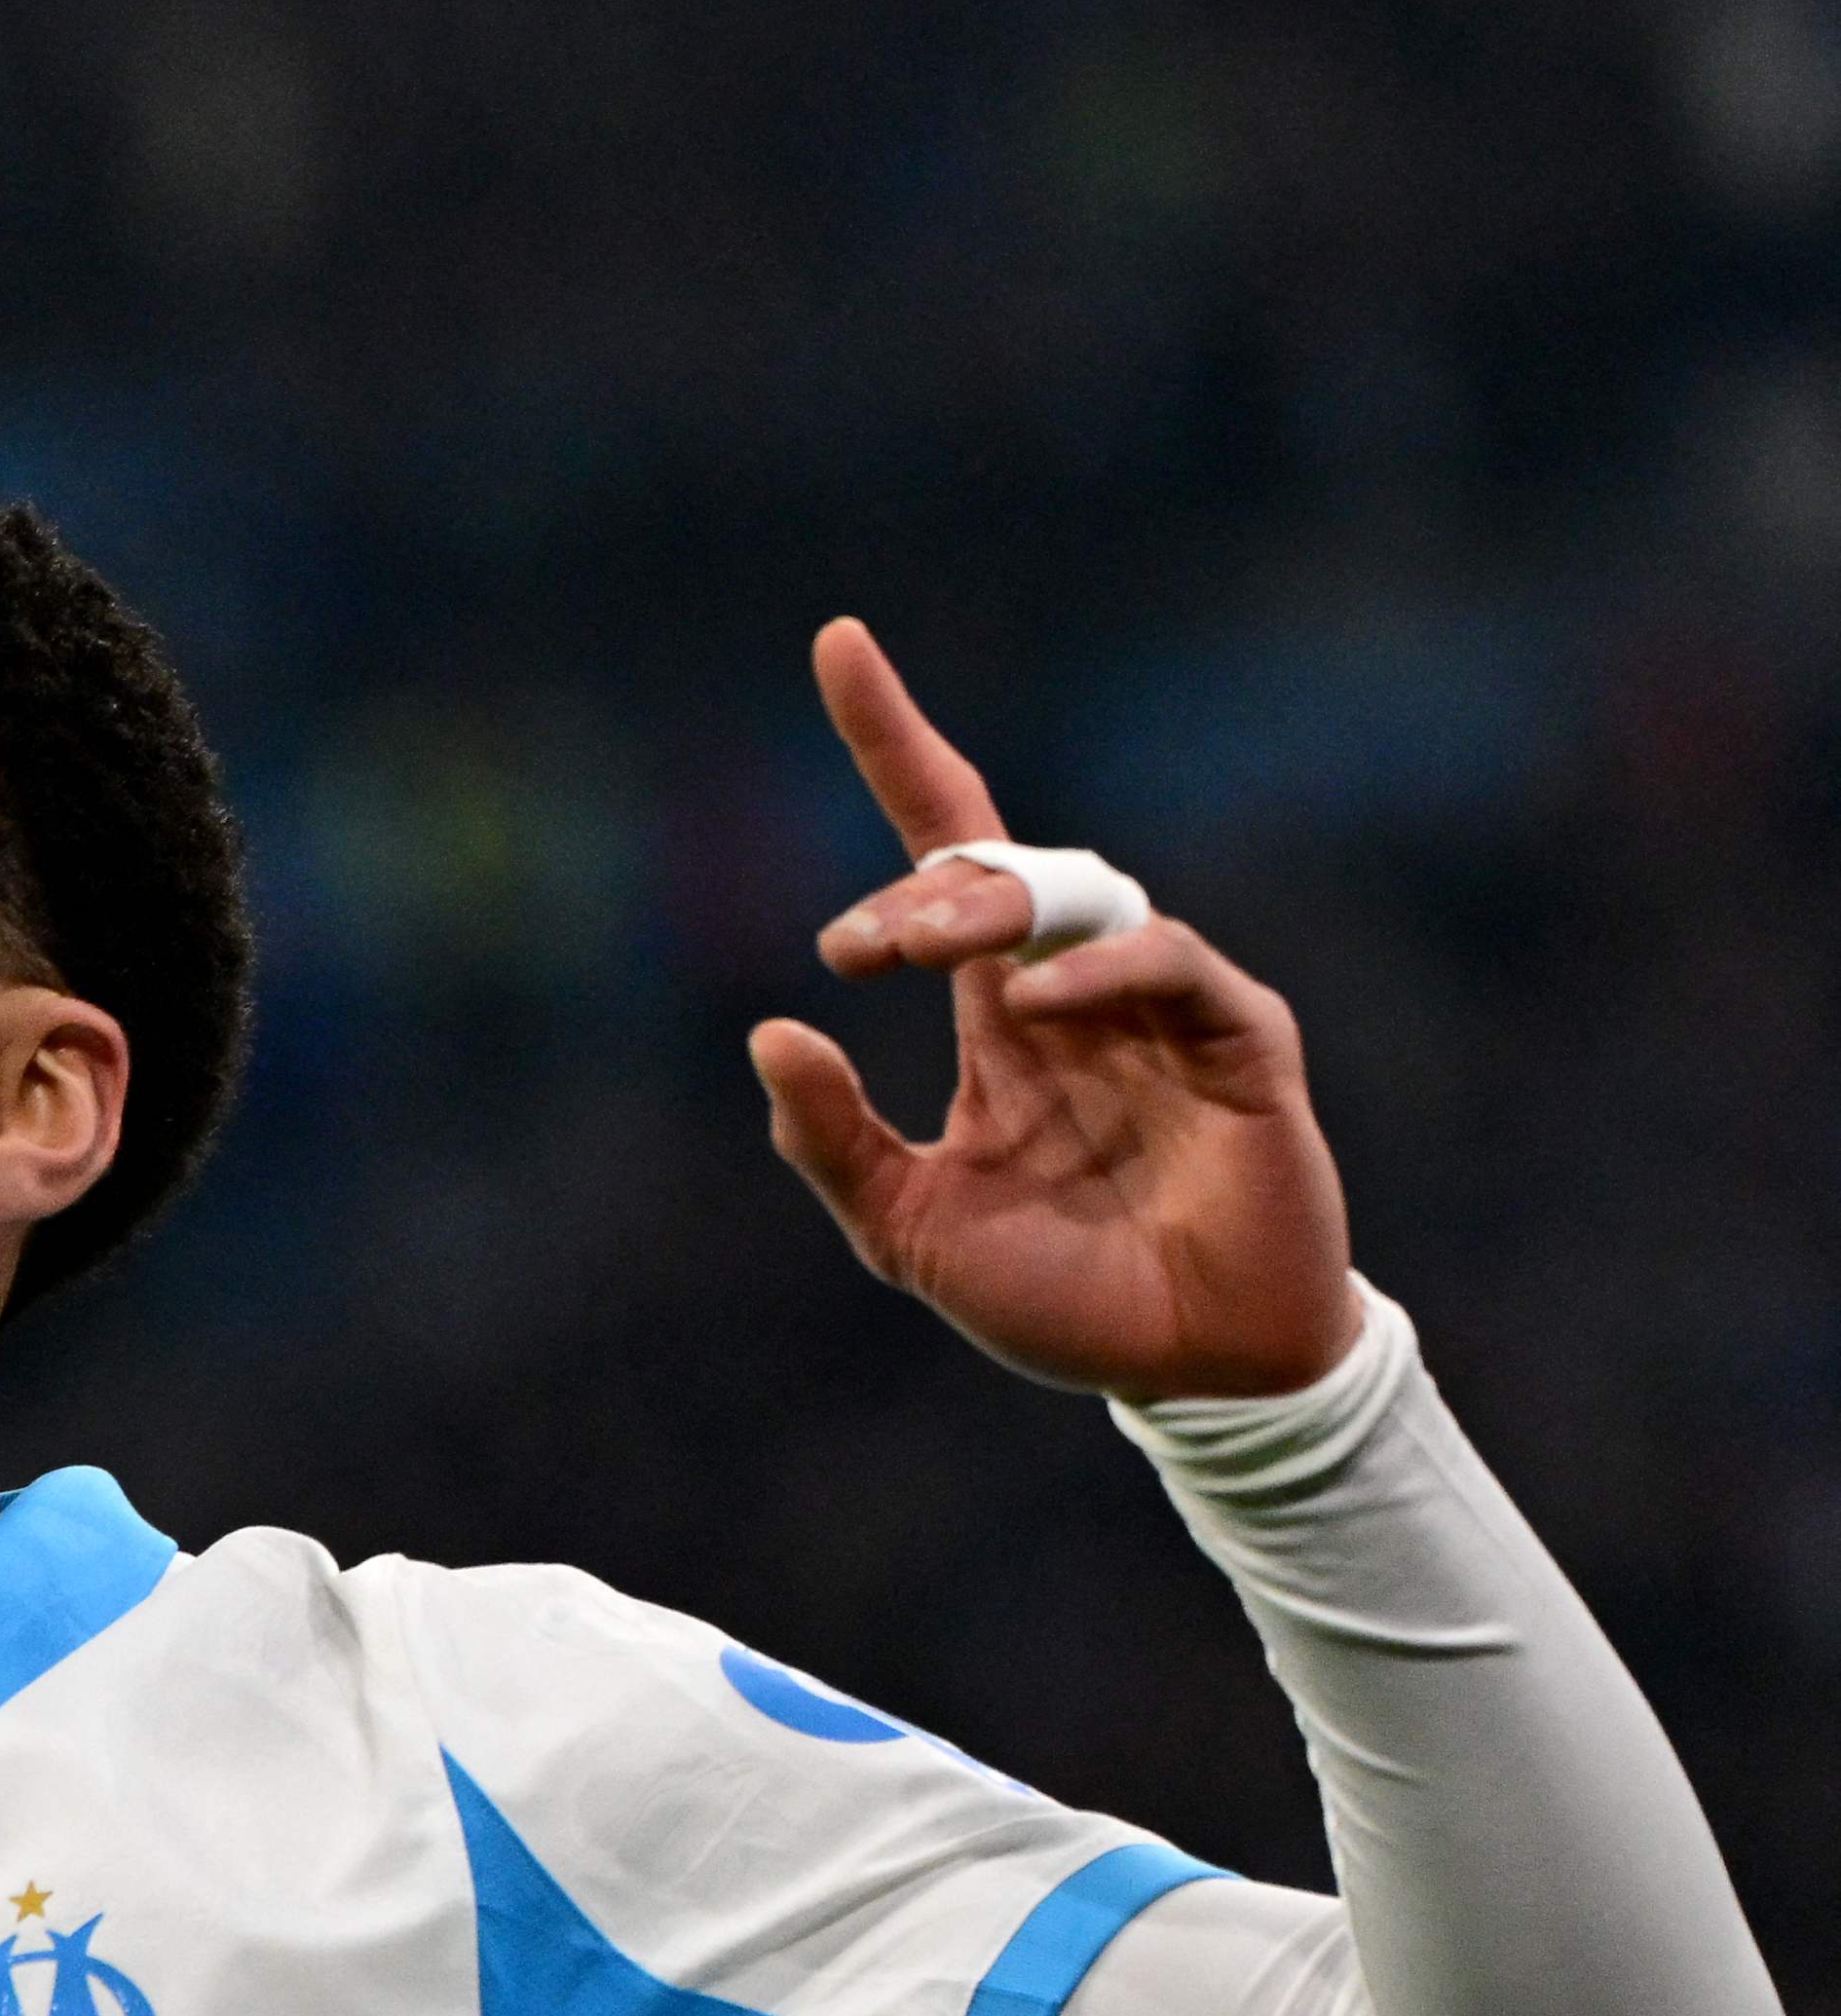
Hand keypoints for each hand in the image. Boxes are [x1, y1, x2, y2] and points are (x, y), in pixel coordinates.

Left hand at [745, 618, 1361, 1401]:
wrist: (1189, 1375)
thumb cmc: (1061, 1296)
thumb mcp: (909, 1228)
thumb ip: (833, 1141)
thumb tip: (772, 1030)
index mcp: (1002, 1016)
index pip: (945, 841)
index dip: (894, 739)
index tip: (836, 640)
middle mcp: (1078, 991)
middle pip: (998, 867)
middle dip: (925, 887)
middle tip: (860, 946)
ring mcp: (1163, 1009)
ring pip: (1081, 896)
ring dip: (993, 907)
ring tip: (921, 951)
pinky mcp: (1242, 1042)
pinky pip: (1174, 965)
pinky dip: (1100, 970)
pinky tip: (1032, 1006)